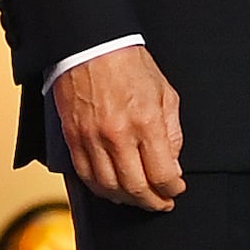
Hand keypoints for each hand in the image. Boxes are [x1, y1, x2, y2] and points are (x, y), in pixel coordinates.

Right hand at [55, 43, 185, 207]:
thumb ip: (172, 133)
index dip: (173, 190)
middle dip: (153, 202)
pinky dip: (100, 188)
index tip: (176, 190)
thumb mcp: (166, 94)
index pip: (162, 174)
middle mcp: (117, 134)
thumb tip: (172, 165)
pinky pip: (85, 175)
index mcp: (146, 122)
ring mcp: (92, 138)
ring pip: (109, 187)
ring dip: (126, 199)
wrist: (90, 46)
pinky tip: (112, 188)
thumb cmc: (129, 65)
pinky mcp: (73, 137)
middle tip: (161, 203)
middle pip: (136, 188)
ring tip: (138, 198)